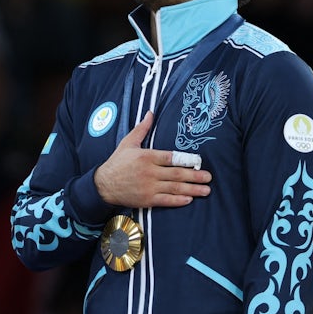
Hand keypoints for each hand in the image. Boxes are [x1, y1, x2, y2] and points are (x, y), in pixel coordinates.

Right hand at [94, 111, 211, 207]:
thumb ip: (142, 129)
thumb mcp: (128, 142)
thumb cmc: (117, 162)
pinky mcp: (146, 200)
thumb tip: (150, 113)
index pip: (171, 157)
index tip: (199, 161)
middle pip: (176, 174)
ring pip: (174, 188)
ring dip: (192, 189)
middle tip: (209, 177)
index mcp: (146, 156)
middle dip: (195, 176)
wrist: (103, 185)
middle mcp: (149, 172)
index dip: (186, 160)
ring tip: (206, 190)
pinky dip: (178, 201)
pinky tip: (189, 199)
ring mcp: (148, 187)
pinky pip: (165, 200)